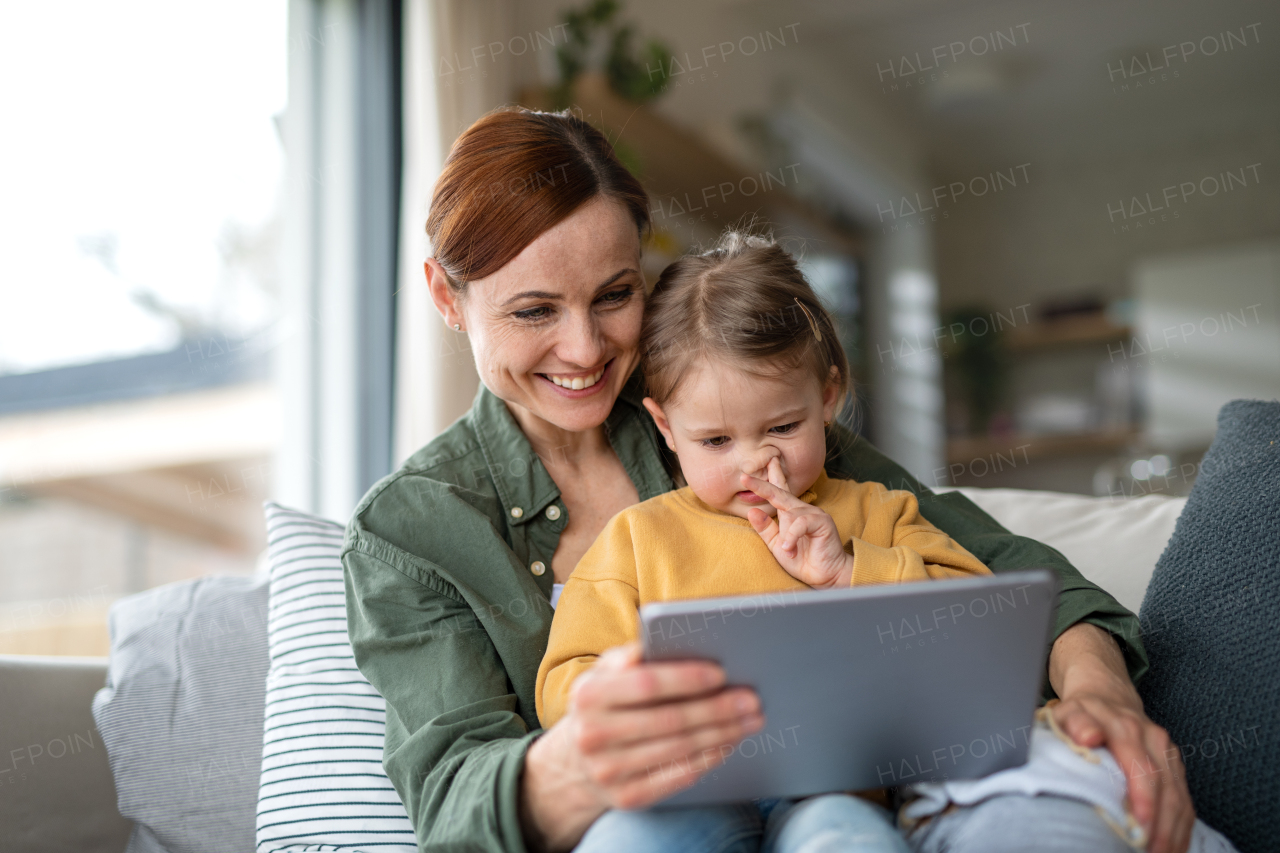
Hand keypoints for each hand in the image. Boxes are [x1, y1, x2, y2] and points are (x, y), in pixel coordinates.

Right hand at [521, 643, 762, 850]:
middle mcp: (593, 735)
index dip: (687, 679)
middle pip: (670, 720)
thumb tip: (662, 642)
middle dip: (717, 709)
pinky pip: (678, 776)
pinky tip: (728, 743)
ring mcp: (608, 771)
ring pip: (680, 749)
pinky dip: (709, 758)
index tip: (722, 673)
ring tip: (749, 719)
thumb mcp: (603, 673)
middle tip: (751, 699)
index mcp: (588, 695)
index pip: (647, 684)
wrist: (573, 762)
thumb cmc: (603, 704)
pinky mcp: (626, 798)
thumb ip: (629, 656)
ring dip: (722, 733)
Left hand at [741, 458, 852, 588]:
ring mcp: (814, 513)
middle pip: (780, 493)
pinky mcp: (823, 521)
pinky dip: (793, 536)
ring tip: (789, 551)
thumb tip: (752, 511)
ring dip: (786, 536)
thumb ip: (765, 529)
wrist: (824, 576)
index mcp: (790, 513)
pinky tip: (790, 549)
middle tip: (744, 478)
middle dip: (762, 485)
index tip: (744, 476)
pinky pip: (801, 523)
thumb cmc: (802, 560)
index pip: (776, 493)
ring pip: (789, 515)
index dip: (762, 483)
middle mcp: (802, 509)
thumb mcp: (777, 545)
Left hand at [1050, 623, 1193, 852]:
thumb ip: (1076, 723)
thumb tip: (1088, 737)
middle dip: (1161, 825)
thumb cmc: (1081, 712)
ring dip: (1174, 832)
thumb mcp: (1069, 712)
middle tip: (1151, 852)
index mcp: (1127, 728)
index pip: (1141, 767)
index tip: (1140, 825)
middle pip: (1166, 787)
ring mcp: (1168, 753)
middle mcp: (1154, 739)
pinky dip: (1181, 827)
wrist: (1106, 694)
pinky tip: (1174, 847)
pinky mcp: (1175, 765)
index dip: (1144, 798)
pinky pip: (1184, 799)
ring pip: (1179, 797)